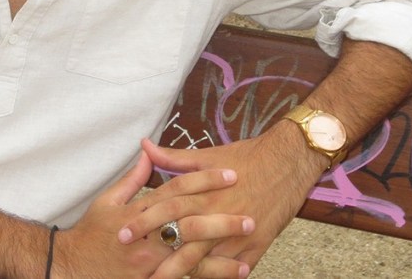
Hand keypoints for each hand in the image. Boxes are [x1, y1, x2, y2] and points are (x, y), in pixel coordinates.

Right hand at [54, 150, 252, 278]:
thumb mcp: (107, 201)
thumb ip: (132, 179)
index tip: (231, 173)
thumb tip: (148, 151)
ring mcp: (149, 264)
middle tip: (250, 213)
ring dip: (222, 252)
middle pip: (189, 223)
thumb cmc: (91, 234)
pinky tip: (233, 271)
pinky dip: (209, 276)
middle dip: (221, 218)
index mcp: (137, 211)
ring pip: (192, 256)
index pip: (177, 190)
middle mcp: (145, 237)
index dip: (204, 180)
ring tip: (247, 245)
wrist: (72, 269)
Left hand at [121, 127, 326, 272]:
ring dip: (183, 273)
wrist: (289, 161)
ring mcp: (238, 232)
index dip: (143, 220)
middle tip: (133, 268)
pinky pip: (235, 269)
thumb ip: (174, 157)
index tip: (121, 233)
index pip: (167, 206)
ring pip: (206, 259)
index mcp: (204, 190)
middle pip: (182, 236)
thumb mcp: (208, 154)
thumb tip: (144, 146)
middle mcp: (218, 212)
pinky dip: (220, 277)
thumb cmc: (247, 156)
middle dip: (157, 254)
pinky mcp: (258, 245)